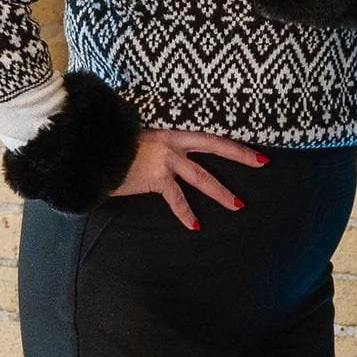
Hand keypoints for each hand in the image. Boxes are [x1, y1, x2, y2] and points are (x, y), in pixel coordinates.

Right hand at [111, 127, 265, 230]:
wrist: (94, 150)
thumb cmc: (114, 145)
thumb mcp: (139, 140)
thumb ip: (155, 146)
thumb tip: (162, 157)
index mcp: (172, 132)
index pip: (209, 136)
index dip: (231, 141)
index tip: (251, 146)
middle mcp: (173, 143)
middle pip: (214, 147)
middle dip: (240, 156)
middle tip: (262, 163)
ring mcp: (166, 160)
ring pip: (201, 177)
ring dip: (220, 192)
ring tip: (238, 205)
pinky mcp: (156, 178)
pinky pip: (176, 198)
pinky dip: (185, 213)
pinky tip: (195, 225)